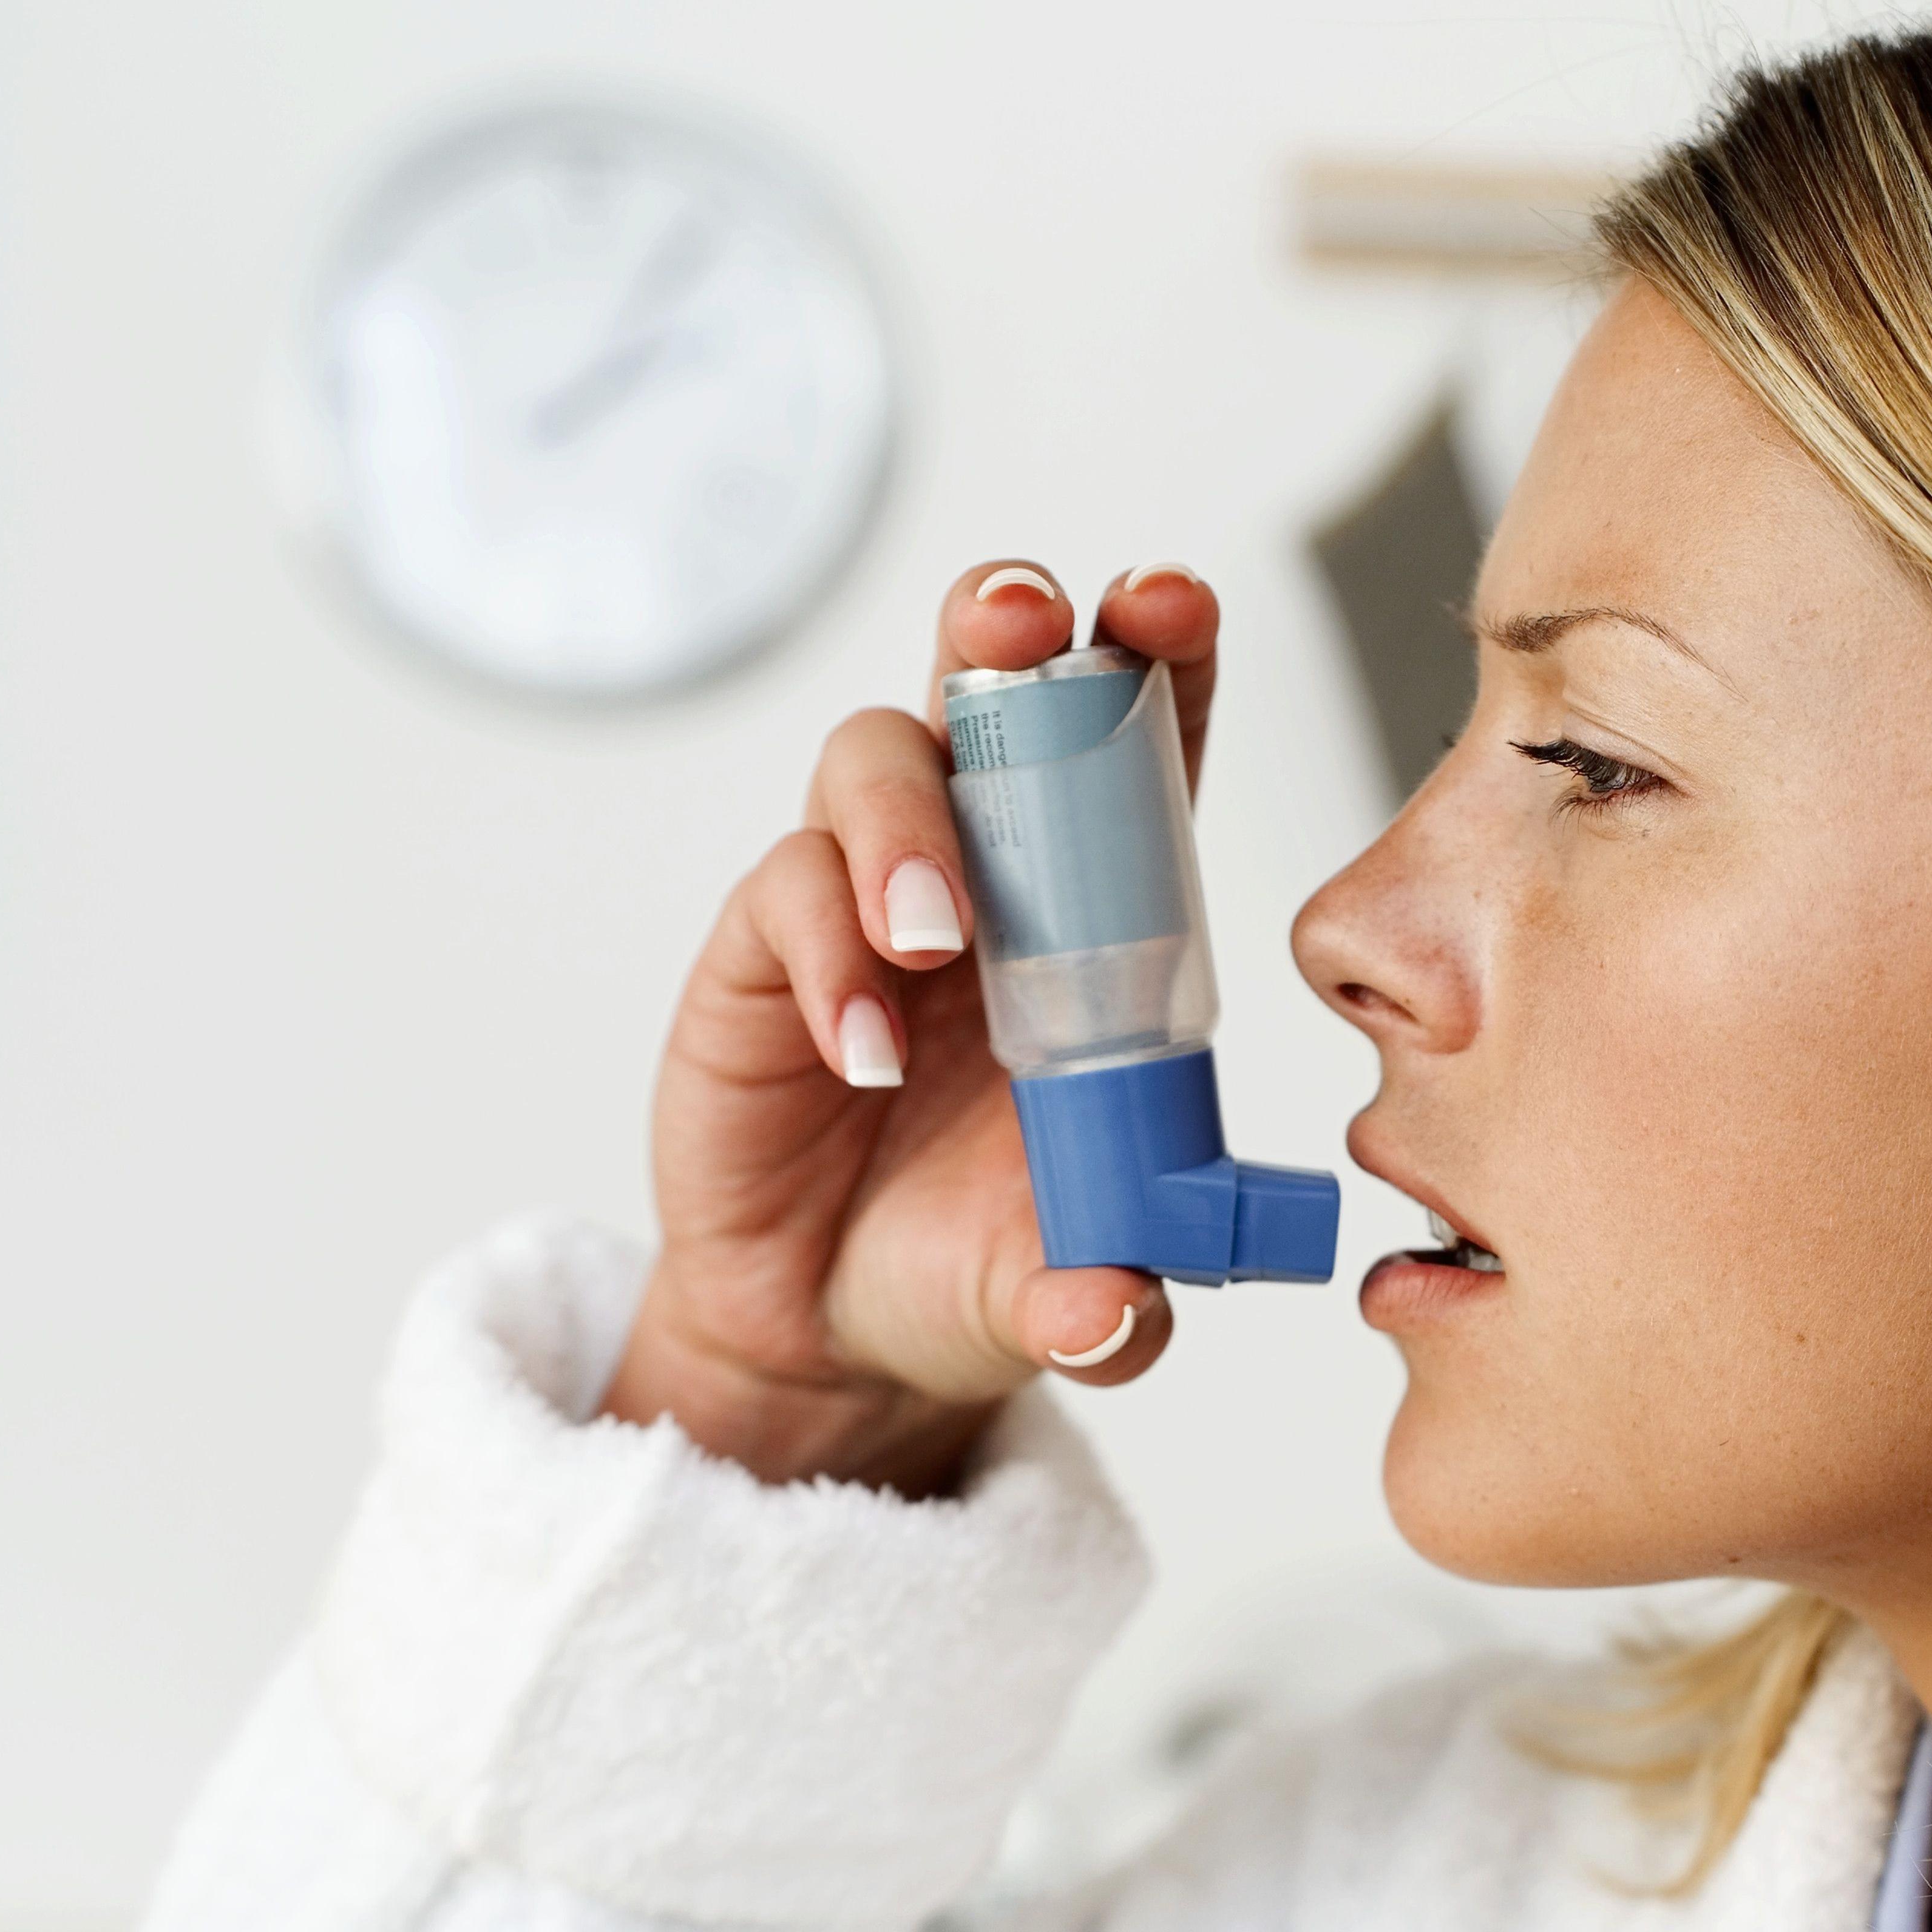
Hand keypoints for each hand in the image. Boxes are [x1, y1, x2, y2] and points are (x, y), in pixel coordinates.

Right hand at [598, 559, 1221, 1494]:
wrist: (837, 1327)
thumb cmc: (980, 1256)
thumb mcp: (1063, 1292)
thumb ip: (1105, 1303)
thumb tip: (1121, 1318)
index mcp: (1100, 906)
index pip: (1139, 746)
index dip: (1157, 657)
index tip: (1172, 604)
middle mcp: (989, 868)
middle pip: (990, 687)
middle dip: (1005, 629)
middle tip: (1021, 629)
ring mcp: (866, 893)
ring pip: (874, 760)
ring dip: (908, 825)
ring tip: (935, 937)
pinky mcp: (760, 948)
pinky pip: (783, 892)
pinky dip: (827, 954)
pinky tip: (860, 1051)